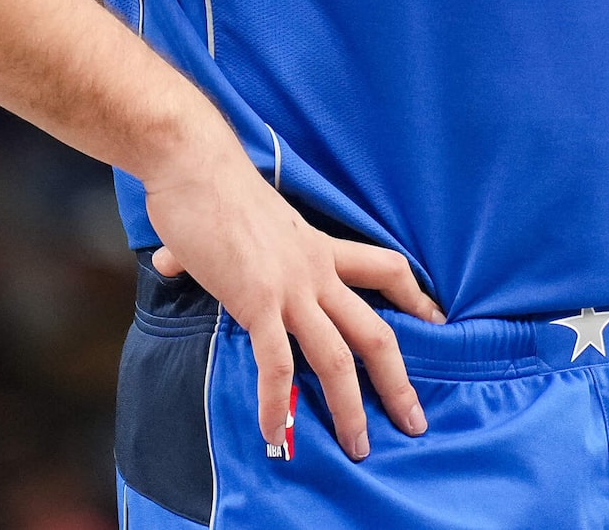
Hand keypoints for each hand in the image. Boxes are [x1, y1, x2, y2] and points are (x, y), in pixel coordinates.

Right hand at [142, 131, 440, 462]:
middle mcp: (315, 272)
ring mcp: (290, 289)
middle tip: (415, 421)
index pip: (385, 269)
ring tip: (358, 447)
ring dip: (350, 410)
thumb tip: (171, 259)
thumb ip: (216, 250)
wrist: (192, 162)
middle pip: (375, 333)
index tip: (437, 321)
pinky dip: (277, 403)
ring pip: (337, 360)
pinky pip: (277, 364)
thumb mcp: (234, 220)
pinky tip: (274, 434)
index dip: (415, 298)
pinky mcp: (257, 301)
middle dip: (398, 382)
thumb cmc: (205, 183)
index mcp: (317, 248)